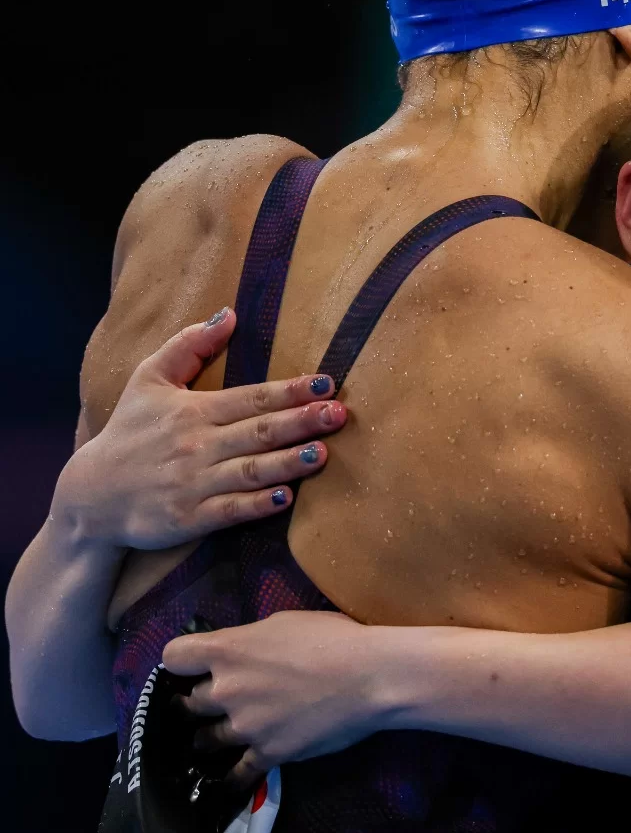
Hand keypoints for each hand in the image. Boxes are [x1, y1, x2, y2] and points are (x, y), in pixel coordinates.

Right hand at [53, 309, 347, 550]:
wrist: (90, 495)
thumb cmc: (128, 432)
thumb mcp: (148, 379)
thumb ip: (188, 345)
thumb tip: (229, 314)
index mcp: (193, 411)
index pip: (251, 398)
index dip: (291, 391)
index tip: (326, 383)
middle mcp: (197, 445)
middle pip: (258, 432)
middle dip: (301, 422)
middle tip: (339, 414)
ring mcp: (193, 484)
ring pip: (250, 471)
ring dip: (288, 462)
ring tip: (323, 453)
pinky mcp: (188, 518)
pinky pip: (230, 510)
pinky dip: (258, 504)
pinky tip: (286, 498)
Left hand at [162, 610, 383, 786]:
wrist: (370, 677)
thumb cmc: (333, 638)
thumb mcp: (283, 624)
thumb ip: (250, 641)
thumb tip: (241, 652)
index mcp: (227, 650)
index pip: (174, 656)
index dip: (182, 662)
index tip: (193, 666)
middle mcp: (226, 690)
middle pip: (188, 702)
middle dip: (200, 701)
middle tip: (215, 702)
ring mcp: (245, 726)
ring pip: (206, 740)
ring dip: (212, 737)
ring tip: (218, 738)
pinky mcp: (267, 754)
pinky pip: (237, 774)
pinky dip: (233, 778)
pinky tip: (231, 781)